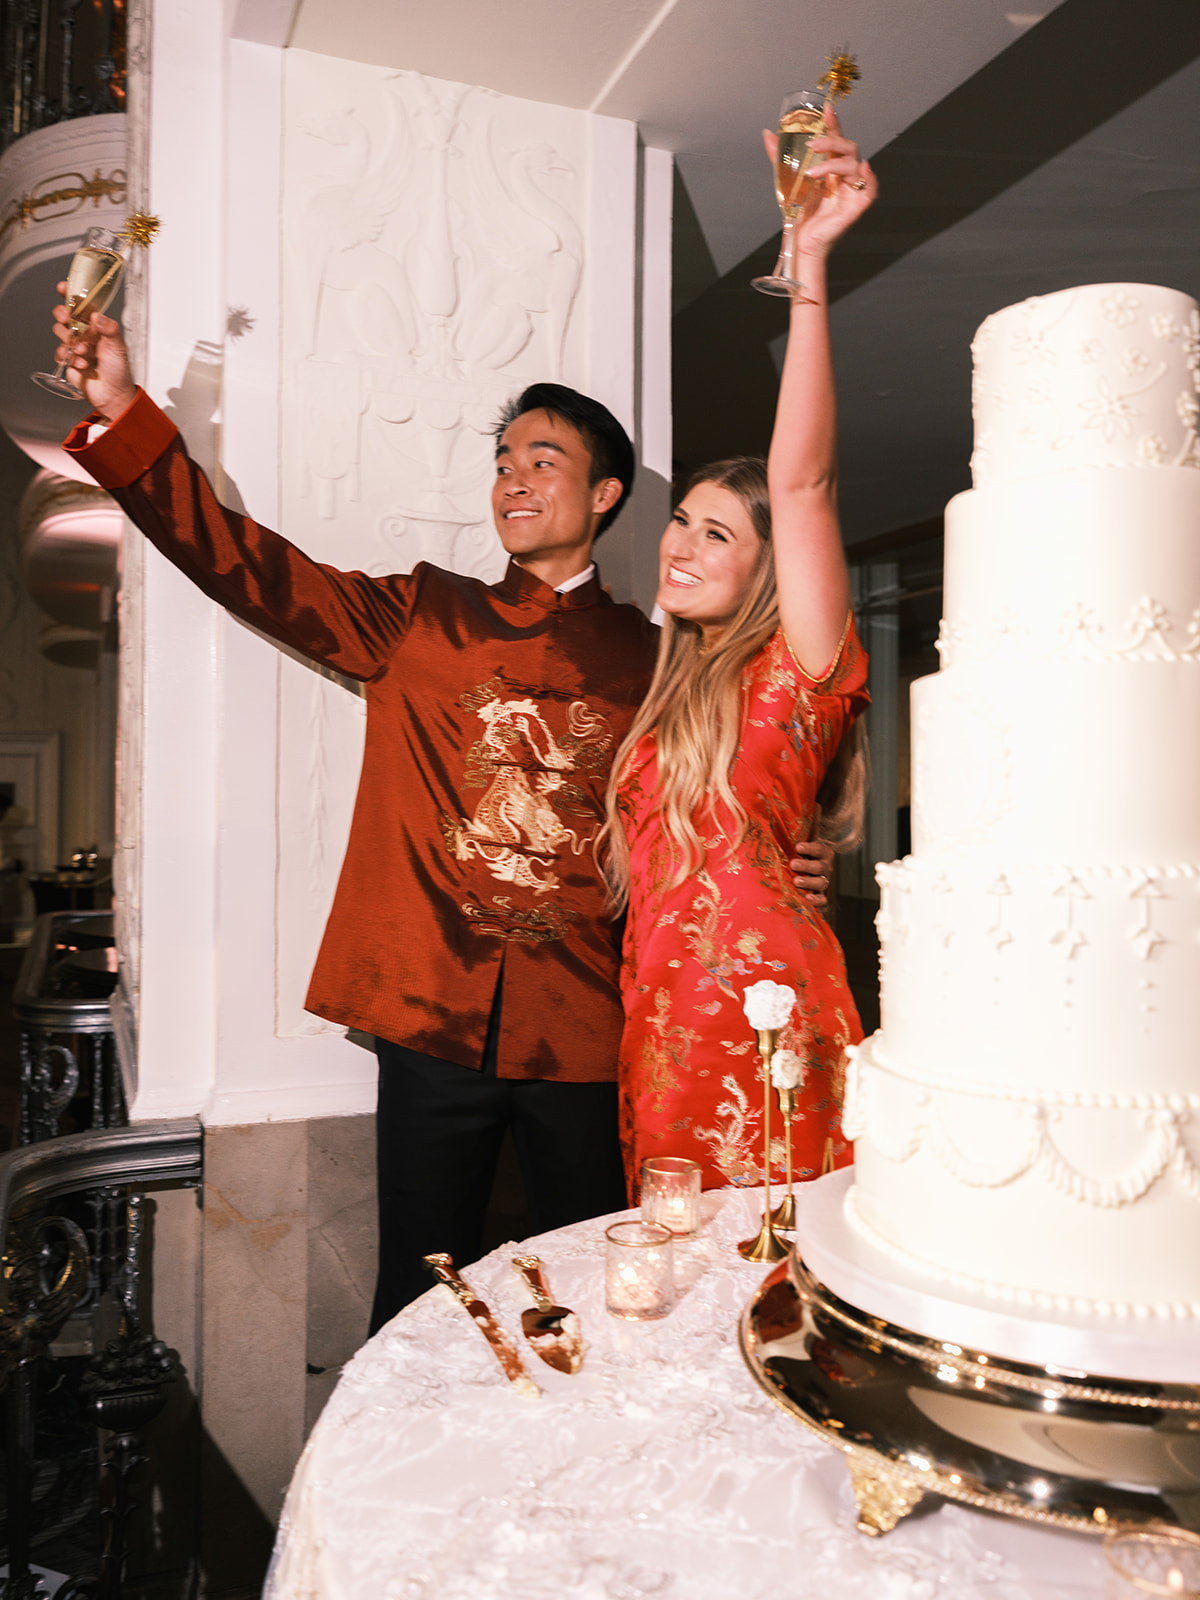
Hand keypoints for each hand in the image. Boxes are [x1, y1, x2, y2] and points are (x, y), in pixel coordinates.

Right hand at [51, 287, 137, 419]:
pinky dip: (69, 358)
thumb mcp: (119, 347)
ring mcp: (75, 346)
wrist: (114, 395)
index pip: (81, 306)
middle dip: (63, 315)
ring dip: (70, 340)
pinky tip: (82, 364)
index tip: (63, 287)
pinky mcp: (68, 360)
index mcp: (97, 327)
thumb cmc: (119, 371)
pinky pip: (60, 352)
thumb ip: (110, 329)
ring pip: (60, 332)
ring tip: (84, 351)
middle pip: (64, 315)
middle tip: (67, 320)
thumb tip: (98, 316)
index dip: (70, 295)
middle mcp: (84, 334)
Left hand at [762, 101, 875, 260]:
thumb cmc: (801, 214)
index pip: (836, 139)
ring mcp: (852, 190)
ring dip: (834, 164)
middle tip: (812, 146)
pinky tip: (862, 169)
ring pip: (854, 164)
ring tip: (812, 173)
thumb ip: (779, 158)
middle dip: (831, 142)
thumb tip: (767, 134)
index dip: (833, 124)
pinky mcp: (856, 207)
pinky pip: (870, 189)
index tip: (826, 109)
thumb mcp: (788, 180)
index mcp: (832, 168)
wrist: (802, 242)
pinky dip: (869, 178)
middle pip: (848, 148)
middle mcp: (844, 176)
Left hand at [791, 817, 834, 908]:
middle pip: (821, 867)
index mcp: (822, 852)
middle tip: (793, 863)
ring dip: (810, 882)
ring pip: (821, 883)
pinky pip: (823, 900)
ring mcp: (823, 882)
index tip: (798, 846)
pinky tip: (808, 899)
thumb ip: (811, 826)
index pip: (820, 848)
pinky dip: (817, 900)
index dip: (811, 848)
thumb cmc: (805, 855)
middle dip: (807, 865)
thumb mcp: (808, 840)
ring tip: (796, 881)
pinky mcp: (820, 897)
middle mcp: (825, 867)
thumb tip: (817, 804)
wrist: (809, 876)